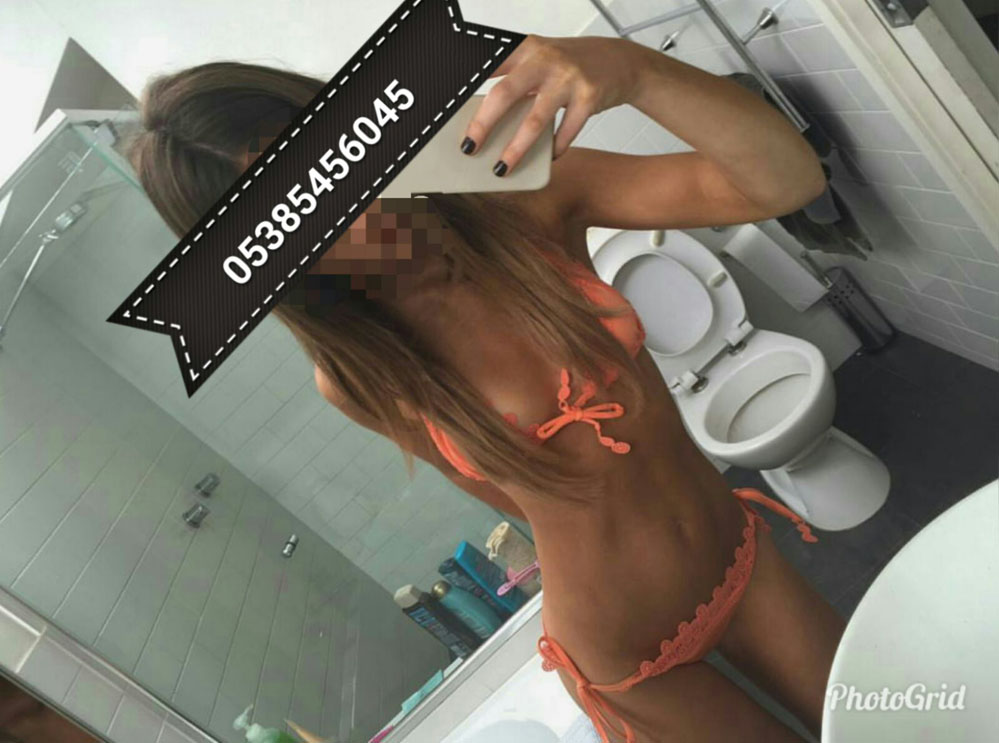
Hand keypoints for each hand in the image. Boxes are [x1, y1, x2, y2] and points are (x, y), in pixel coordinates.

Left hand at [460, 34, 647, 175]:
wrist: (621, 61)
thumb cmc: (571, 66)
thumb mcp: (540, 62)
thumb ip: (515, 84)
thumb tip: (483, 123)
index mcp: (525, 49)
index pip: (487, 64)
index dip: (464, 80)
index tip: (445, 105)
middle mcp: (544, 59)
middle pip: (504, 94)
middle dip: (482, 125)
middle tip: (469, 148)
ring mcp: (568, 77)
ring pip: (535, 120)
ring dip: (516, 149)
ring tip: (503, 168)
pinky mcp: (590, 96)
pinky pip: (567, 131)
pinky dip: (556, 148)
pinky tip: (549, 157)